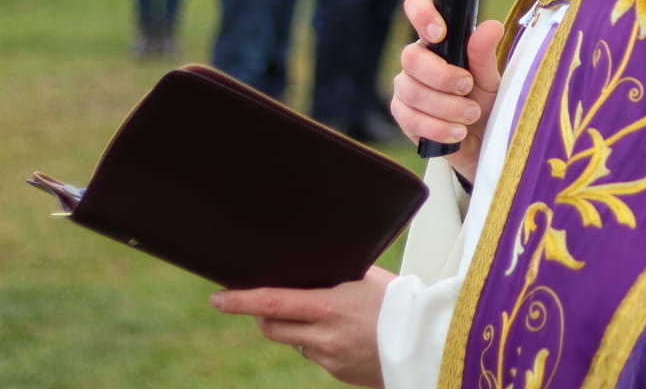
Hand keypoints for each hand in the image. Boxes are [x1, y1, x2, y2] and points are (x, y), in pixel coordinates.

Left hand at [210, 266, 392, 386]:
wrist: (428, 341)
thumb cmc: (402, 301)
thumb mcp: (367, 280)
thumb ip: (334, 279)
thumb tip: (306, 270)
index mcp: (330, 308)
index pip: (273, 304)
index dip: (241, 300)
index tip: (217, 298)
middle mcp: (324, 338)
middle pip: (272, 329)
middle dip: (264, 316)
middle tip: (266, 303)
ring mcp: (329, 360)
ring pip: (295, 343)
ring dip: (299, 329)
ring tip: (327, 314)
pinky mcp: (338, 374)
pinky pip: (316, 356)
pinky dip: (320, 343)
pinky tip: (345, 332)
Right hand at [392, 0, 503, 182]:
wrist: (481, 140)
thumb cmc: (484, 99)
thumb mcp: (490, 77)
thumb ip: (485, 54)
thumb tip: (492, 26)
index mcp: (439, 39)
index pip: (418, 8)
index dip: (422, 14)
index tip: (439, 33)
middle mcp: (418, 58)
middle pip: (411, 58)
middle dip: (442, 76)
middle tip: (468, 87)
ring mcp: (406, 86)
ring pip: (412, 91)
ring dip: (446, 106)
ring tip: (471, 115)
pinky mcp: (403, 114)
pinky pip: (411, 119)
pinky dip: (438, 127)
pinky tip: (458, 132)